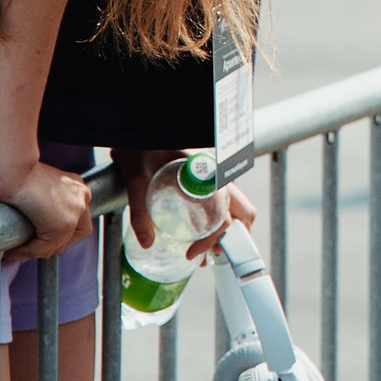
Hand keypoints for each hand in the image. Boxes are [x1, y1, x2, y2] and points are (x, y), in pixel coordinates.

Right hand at [0, 153, 95, 262]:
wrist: (13, 169)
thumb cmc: (18, 173)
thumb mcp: (41, 187)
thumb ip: (48, 204)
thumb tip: (38, 224)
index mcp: (78, 188)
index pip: (78, 221)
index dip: (61, 235)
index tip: (40, 238)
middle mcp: (82, 199)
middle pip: (73, 235)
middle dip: (50, 245)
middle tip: (28, 246)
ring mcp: (75, 212)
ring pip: (56, 245)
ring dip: (35, 251)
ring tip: (17, 249)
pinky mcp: (62, 225)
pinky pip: (43, 248)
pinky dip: (26, 252)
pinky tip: (11, 250)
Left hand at [116, 148, 256, 260]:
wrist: (139, 126)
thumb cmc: (140, 147)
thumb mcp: (136, 179)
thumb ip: (140, 211)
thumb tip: (147, 243)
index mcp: (208, 175)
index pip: (225, 216)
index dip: (212, 240)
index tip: (192, 254)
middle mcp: (218, 175)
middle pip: (244, 211)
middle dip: (235, 238)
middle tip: (213, 255)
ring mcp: (215, 175)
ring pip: (238, 206)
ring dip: (229, 229)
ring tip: (207, 248)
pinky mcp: (208, 175)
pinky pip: (225, 199)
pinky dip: (221, 218)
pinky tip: (200, 229)